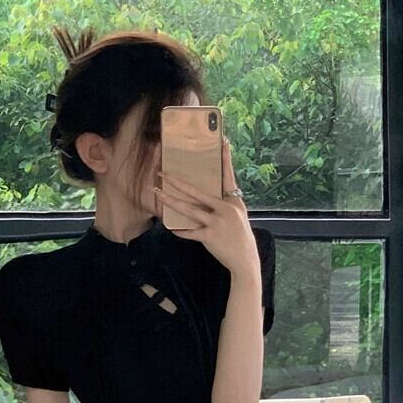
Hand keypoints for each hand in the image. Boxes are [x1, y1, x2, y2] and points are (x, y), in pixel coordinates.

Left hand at [155, 138, 260, 277]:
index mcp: (233, 201)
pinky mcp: (210, 236)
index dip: (225, 159)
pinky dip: (180, 230)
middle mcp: (225, 208)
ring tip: (157, 193)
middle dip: (177, 182)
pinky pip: (189, 231)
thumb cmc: (239, 237)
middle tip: (163, 173)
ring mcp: (217, 222)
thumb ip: (223, 205)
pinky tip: (171, 228)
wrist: (245, 260)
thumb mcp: (237, 216)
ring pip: (188, 209)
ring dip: (170, 201)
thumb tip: (205, 197)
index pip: (228, 176)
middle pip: (197, 191)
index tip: (223, 142)